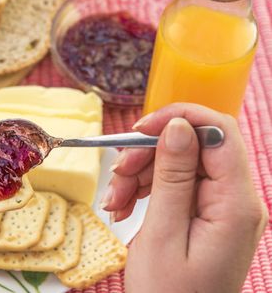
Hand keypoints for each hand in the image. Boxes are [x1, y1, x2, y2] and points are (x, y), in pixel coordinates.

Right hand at [101, 103, 267, 292]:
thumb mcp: (163, 233)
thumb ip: (174, 176)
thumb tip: (177, 127)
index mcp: (236, 204)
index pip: (219, 132)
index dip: (178, 120)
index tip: (138, 129)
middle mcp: (238, 200)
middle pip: (195, 146)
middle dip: (149, 154)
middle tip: (116, 176)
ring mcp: (223, 206)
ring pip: (180, 162)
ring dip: (141, 173)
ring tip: (114, 202)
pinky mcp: (208, 212)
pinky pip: (176, 183)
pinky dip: (146, 188)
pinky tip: (124, 205)